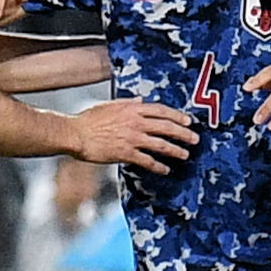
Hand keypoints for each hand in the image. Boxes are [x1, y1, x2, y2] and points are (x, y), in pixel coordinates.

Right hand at [66, 95, 196, 171]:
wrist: (76, 133)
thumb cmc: (89, 119)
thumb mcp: (110, 105)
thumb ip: (128, 102)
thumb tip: (141, 100)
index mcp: (132, 108)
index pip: (161, 110)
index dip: (177, 116)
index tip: (188, 121)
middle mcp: (136, 122)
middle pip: (166, 127)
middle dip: (183, 133)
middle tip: (195, 138)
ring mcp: (132, 138)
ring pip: (161, 144)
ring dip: (176, 150)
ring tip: (185, 154)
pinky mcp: (126, 153)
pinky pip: (148, 160)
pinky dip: (159, 166)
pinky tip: (166, 169)